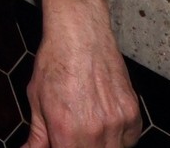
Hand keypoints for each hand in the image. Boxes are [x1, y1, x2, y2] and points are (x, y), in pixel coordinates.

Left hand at [23, 0, 141, 147]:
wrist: (81, 34)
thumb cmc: (57, 61)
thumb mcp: (37, 99)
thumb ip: (37, 135)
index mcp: (66, 131)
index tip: (61, 143)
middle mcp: (95, 130)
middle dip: (79, 147)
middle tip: (73, 135)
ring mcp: (117, 123)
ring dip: (100, 144)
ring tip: (87, 126)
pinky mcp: (133, 113)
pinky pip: (129, 139)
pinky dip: (118, 137)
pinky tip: (104, 120)